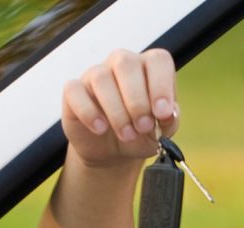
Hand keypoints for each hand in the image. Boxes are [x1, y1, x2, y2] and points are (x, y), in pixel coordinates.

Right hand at [61, 48, 179, 167]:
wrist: (112, 151)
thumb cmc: (140, 133)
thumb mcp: (161, 132)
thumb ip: (169, 120)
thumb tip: (168, 113)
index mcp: (149, 68)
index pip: (158, 60)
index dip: (162, 85)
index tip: (162, 113)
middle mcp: (122, 64)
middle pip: (126, 63)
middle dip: (137, 100)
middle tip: (143, 127)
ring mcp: (96, 74)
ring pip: (101, 77)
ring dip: (117, 110)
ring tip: (126, 134)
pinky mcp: (74, 91)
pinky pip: (75, 90)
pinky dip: (89, 112)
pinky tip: (100, 128)